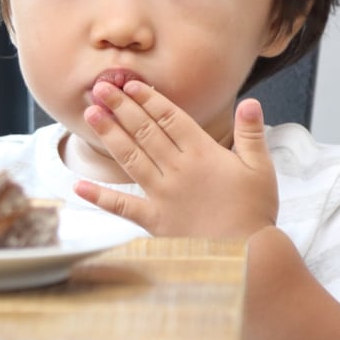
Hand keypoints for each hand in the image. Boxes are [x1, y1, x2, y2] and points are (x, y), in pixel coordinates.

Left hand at [73, 80, 277, 238]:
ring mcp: (162, 194)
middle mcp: (177, 169)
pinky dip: (100, 196)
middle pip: (144, 131)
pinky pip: (122, 206)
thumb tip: (250, 102)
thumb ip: (251, 133)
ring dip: (109, 134)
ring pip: (130, 157)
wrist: (246, 254)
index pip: (170, 118)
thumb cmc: (254, 211)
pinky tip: (78, 186)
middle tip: (101, 88)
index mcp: (202, 153)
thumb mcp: (260, 168)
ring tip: (91, 115)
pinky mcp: (153, 220)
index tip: (131, 85)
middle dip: (121, 107)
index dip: (149, 99)